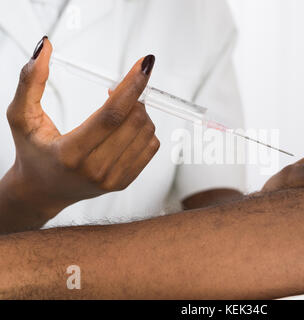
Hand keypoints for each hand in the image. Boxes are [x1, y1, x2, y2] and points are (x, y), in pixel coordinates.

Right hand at [0, 37, 158, 231]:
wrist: (43, 191)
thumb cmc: (33, 152)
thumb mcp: (21, 117)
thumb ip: (30, 82)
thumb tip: (44, 48)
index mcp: (70, 153)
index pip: (111, 115)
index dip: (131, 86)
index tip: (145, 64)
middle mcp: (95, 169)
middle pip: (134, 121)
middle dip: (133, 96)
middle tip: (117, 90)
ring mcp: (113, 179)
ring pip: (146, 132)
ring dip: (139, 111)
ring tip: (118, 110)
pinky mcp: (124, 181)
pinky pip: (151, 146)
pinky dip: (144, 129)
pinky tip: (125, 127)